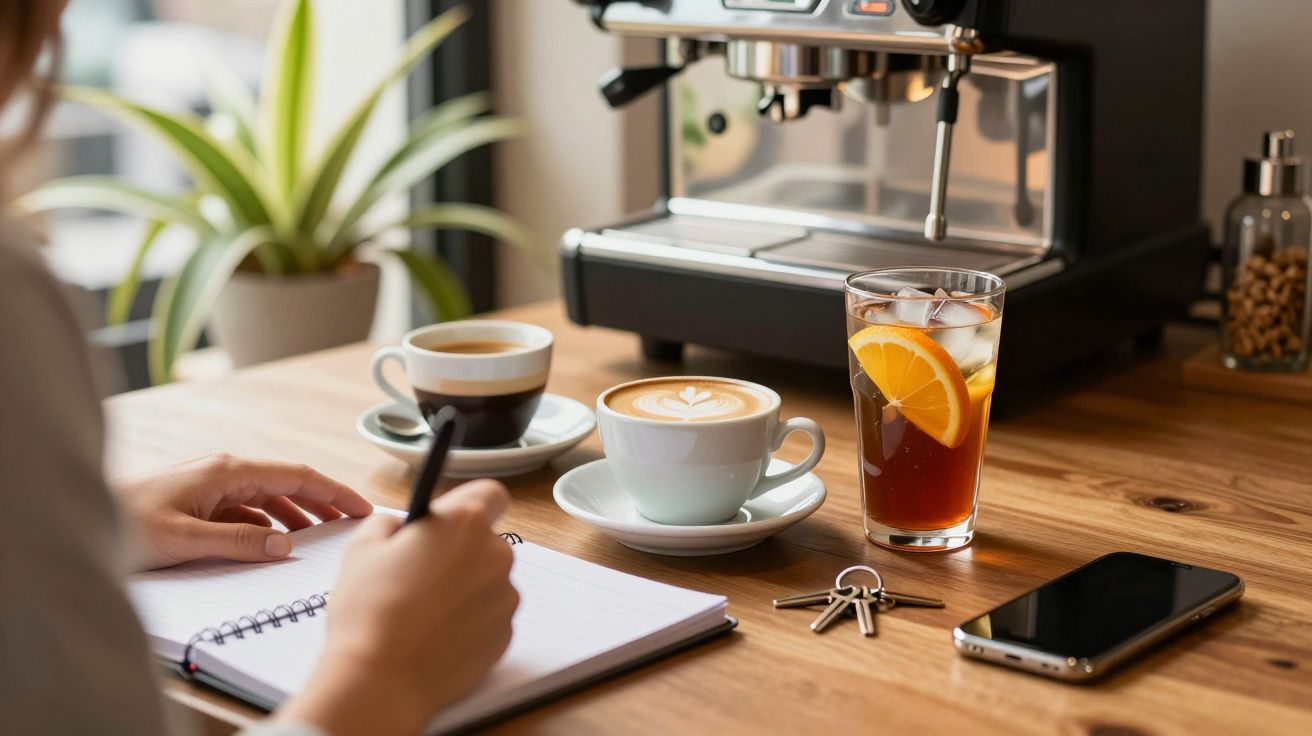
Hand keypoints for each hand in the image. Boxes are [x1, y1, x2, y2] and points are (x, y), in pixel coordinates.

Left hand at [111, 453, 372, 570]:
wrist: (82, 518)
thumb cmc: (126, 524)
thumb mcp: (187, 541)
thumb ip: (240, 542)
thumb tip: (285, 546)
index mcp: (228, 471)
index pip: (298, 476)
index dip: (334, 492)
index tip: (362, 508)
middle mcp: (224, 472)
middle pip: (288, 485)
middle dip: (322, 504)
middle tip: (351, 526)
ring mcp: (212, 486)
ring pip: (268, 499)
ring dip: (295, 517)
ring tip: (318, 540)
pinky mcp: (200, 502)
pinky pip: (246, 512)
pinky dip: (267, 527)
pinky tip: (272, 546)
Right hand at [276, 479, 518, 735]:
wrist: (380, 680)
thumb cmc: (369, 611)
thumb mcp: (363, 547)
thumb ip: (391, 522)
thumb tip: (404, 527)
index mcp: (464, 523)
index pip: (489, 494)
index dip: (467, 505)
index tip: (448, 521)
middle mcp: (496, 555)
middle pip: (486, 541)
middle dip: (459, 551)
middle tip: (420, 573)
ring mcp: (505, 597)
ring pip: (488, 580)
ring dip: (465, 587)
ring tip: (422, 610)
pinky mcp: (505, 634)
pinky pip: (490, 615)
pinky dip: (469, 620)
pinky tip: (435, 634)